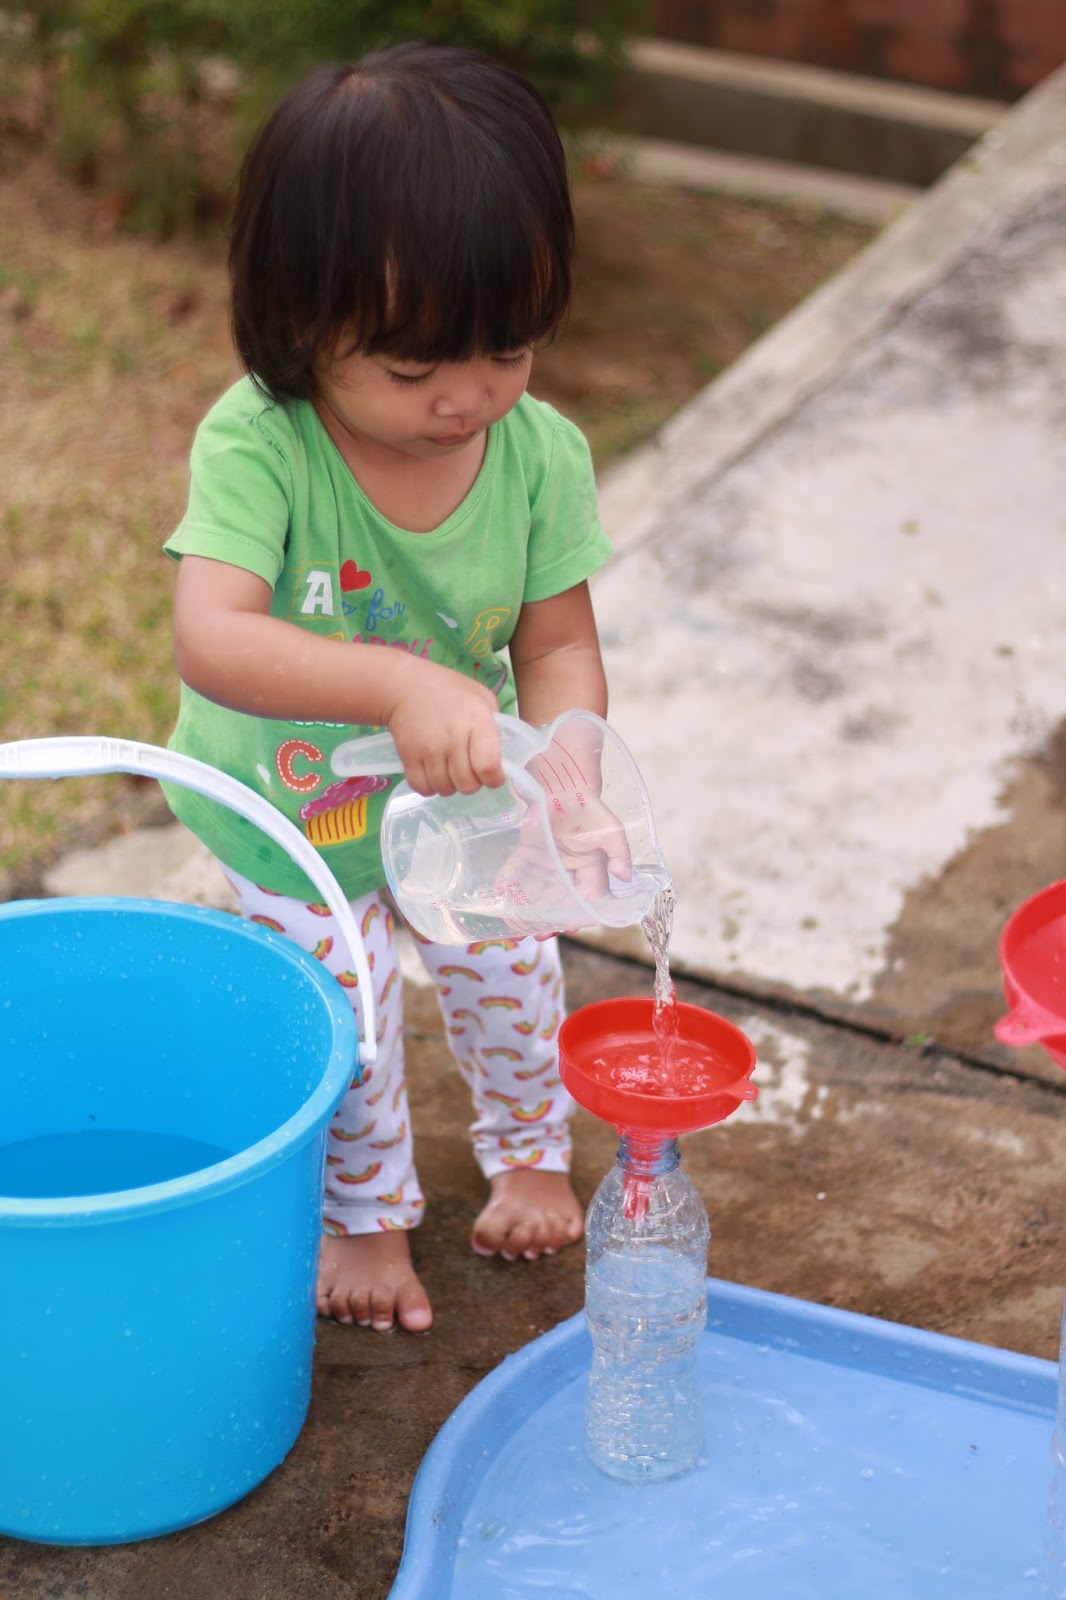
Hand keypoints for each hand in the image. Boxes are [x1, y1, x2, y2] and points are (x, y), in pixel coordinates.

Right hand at [385, 660, 503, 796]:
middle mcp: (452, 738)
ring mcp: (428, 750)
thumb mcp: (482, 699)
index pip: (488, 767)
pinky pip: (423, 788)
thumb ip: (495, 727)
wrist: (406, 687)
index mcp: (476, 721)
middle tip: (470, 769)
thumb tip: (501, 757)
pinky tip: (434, 772)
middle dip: (473, 782)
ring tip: (451, 769)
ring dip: (451, 785)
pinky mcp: (408, 757)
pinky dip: (430, 786)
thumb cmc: (451, 692)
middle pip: (468, 785)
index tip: (494, 775)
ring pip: (446, 790)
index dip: (495, 779)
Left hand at [494, 738, 633, 935]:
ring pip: (537, 890)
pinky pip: (516, 869)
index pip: (587, 897)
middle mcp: (568, 868)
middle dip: (550, 919)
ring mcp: (547, 860)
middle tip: (539, 935)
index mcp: (591, 866)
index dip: (579, 915)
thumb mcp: (611, 830)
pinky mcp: (528, 849)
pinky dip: (508, 881)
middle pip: (559, 899)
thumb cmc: (590, 806)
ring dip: (527, 907)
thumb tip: (626, 878)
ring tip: (516, 924)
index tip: (569, 929)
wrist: (564, 780)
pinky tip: (500, 893)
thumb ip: (620, 853)